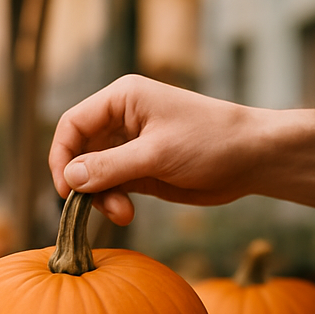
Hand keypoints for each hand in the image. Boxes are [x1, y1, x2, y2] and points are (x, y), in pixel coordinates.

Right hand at [48, 74, 314, 225]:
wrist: (252, 159)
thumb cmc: (210, 142)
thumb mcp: (156, 155)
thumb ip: (110, 168)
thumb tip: (70, 179)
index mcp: (122, 99)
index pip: (72, 125)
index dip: (62, 157)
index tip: (66, 190)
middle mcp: (122, 120)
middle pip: (80, 152)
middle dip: (86, 183)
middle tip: (101, 208)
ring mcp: (132, 146)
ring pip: (95, 175)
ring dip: (102, 198)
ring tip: (123, 214)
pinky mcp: (143, 170)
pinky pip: (114, 188)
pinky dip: (114, 203)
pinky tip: (128, 213)